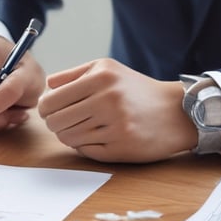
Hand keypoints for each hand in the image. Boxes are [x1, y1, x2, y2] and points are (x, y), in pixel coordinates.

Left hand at [37, 58, 196, 162]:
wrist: (175, 111)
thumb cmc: (134, 89)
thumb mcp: (106, 69)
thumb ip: (72, 75)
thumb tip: (45, 88)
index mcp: (101, 78)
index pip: (50, 101)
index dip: (45, 109)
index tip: (51, 110)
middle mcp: (108, 100)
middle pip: (55, 122)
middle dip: (55, 123)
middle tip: (65, 121)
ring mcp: (115, 125)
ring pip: (68, 138)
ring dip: (70, 135)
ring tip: (84, 127)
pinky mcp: (121, 147)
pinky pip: (85, 150)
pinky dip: (85, 145)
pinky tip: (98, 136)